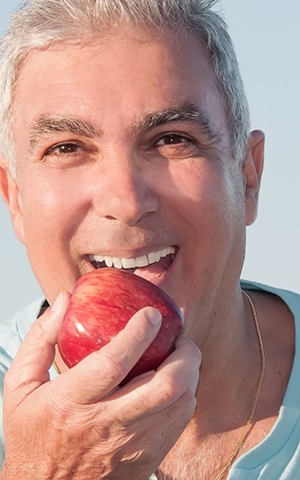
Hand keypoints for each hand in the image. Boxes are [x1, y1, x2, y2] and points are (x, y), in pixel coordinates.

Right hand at [1, 291, 200, 479]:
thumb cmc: (32, 434)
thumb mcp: (21, 385)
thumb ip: (40, 339)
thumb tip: (64, 300)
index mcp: (71, 403)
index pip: (113, 363)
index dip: (138, 333)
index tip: (151, 313)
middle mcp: (105, 426)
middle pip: (163, 386)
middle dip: (183, 354)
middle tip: (180, 337)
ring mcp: (130, 447)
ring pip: (180, 403)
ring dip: (189, 372)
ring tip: (180, 355)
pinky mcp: (146, 460)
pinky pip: (180, 422)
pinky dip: (186, 395)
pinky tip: (175, 383)